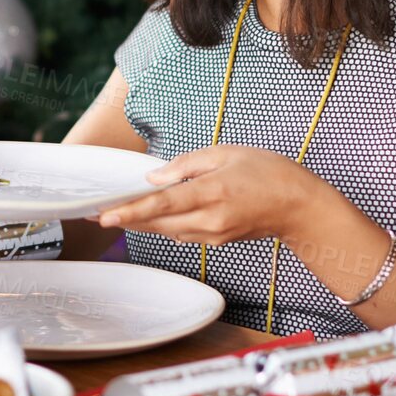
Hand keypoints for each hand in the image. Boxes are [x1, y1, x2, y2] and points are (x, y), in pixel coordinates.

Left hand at [94, 144, 321, 244]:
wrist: (299, 206)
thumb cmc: (267, 172)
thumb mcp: (226, 153)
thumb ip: (187, 164)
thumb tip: (155, 177)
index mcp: (212, 192)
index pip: (163, 204)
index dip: (131, 211)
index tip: (105, 215)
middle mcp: (211, 219)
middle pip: (158, 224)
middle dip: (126, 220)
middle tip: (95, 214)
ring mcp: (214, 235)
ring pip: (167, 232)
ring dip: (141, 225)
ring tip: (114, 214)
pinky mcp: (217, 242)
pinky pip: (182, 234)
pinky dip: (164, 226)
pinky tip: (150, 217)